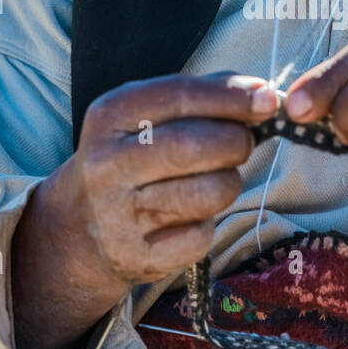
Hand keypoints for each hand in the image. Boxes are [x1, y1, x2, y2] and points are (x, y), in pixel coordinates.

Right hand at [11, 73, 276, 348]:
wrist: (81, 226)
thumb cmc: (132, 156)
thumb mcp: (146, 115)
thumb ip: (201, 96)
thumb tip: (262, 93)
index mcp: (109, 116)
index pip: (181, 96)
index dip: (232, 97)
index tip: (266, 100)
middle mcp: (108, 163)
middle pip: (198, 146)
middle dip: (237, 142)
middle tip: (241, 144)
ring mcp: (119, 213)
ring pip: (210, 192)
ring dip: (228, 183)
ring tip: (213, 180)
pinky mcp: (137, 255)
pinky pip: (202, 236)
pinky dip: (207, 224)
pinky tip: (188, 216)